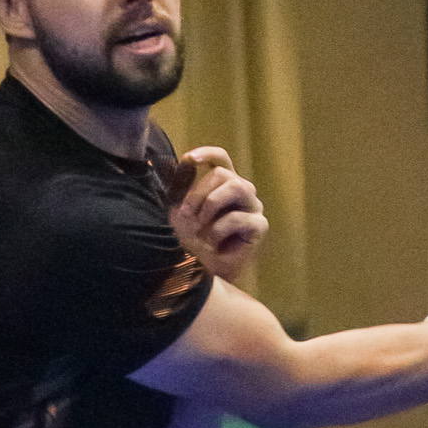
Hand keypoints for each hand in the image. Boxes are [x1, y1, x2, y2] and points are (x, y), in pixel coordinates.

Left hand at [168, 147, 267, 283]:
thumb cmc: (193, 242)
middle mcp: (242, 191)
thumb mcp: (180, 213)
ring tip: (199, 226)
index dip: (207, 154)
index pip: (221, 159)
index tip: (189, 159)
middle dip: (199, 192)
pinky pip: (238, 217)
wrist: (204, 273)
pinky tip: (213, 243)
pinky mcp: (259, 226)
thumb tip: (168, 167)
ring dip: (210, 205)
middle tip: (185, 214)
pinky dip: (219, 230)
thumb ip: (179, 191)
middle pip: (222, 173)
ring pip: (235, 187)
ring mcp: (253, 207)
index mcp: (224, 185)